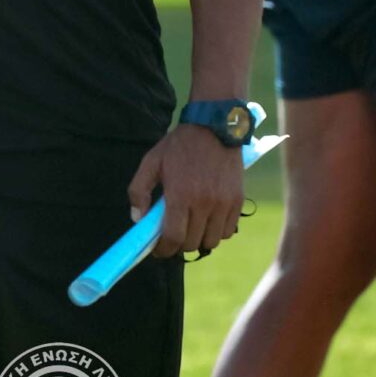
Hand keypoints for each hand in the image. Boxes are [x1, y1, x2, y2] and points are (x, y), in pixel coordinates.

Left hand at [126, 124, 244, 258]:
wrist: (214, 127)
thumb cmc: (179, 146)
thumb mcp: (151, 162)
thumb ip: (139, 190)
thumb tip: (138, 219)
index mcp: (181, 194)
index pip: (173, 238)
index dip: (163, 250)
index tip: (158, 249)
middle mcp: (204, 203)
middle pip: (191, 243)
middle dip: (179, 245)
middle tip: (173, 235)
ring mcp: (223, 203)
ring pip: (212, 241)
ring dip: (199, 240)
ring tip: (191, 228)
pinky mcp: (237, 200)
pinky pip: (228, 231)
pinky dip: (217, 231)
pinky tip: (208, 221)